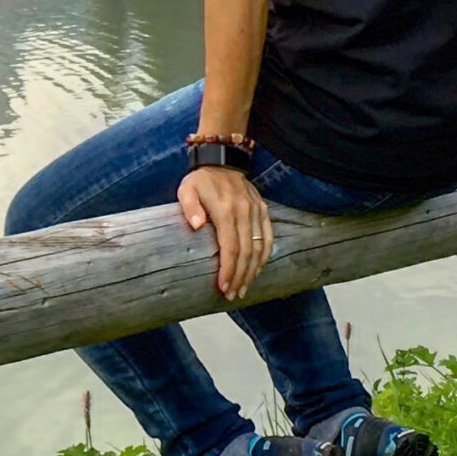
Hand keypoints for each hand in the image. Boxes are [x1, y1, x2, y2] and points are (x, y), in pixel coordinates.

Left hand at [179, 164, 272, 301]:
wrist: (222, 161)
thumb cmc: (200, 181)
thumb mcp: (187, 190)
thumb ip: (189, 207)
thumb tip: (195, 226)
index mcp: (226, 210)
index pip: (231, 246)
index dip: (228, 269)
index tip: (224, 286)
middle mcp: (245, 212)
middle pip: (246, 251)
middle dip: (240, 276)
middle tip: (233, 294)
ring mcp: (257, 211)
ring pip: (260, 247)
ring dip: (253, 271)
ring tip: (244, 288)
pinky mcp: (263, 211)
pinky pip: (269, 237)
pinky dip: (265, 256)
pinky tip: (257, 269)